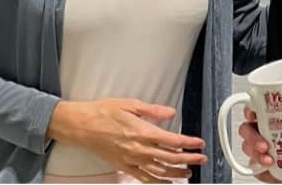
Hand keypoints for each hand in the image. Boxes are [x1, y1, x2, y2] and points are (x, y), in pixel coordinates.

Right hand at [48, 98, 206, 182]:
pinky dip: (158, 181)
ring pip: (160, 171)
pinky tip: (167, 181)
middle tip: (200, 158)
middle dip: (189, 159)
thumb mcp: (130, 104)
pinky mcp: (124, 167)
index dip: (189, 143)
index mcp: (142, 132)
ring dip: (177, 172)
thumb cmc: (103, 113)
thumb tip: (171, 113)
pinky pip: (144, 177)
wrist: (81, 126)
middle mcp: (139, 149)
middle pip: (170, 158)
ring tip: (189, 171)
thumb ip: (153, 111)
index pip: (173, 141)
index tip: (199, 143)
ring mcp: (131, 160)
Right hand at [238, 96, 281, 182]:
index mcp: (269, 116)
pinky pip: (252, 164)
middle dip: (251, 135)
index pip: (253, 108)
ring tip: (268, 157)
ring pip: (247, 147)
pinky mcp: (260, 164)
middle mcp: (261, 130)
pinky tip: (268, 165)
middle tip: (264, 142)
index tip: (254, 112)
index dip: (249, 109)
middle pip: (246, 128)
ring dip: (255, 152)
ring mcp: (259, 147)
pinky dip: (259, 165)